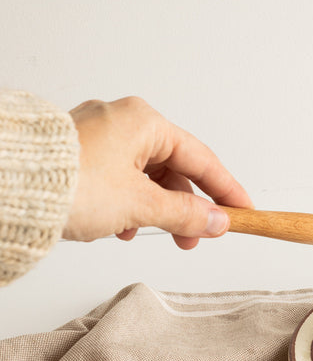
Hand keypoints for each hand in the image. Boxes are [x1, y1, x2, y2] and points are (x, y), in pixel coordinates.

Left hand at [63, 96, 251, 249]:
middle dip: (185, 208)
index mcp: (145, 122)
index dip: (225, 188)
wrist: (9, 186)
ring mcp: (99, 138)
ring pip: (145, 178)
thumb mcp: (141, 204)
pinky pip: (118, 180)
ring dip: (154, 210)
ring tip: (148, 235)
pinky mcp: (79, 156)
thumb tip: (216, 222)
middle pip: (173, 169)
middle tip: (196, 238)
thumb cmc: (71, 183)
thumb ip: (186, 214)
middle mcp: (123, 123)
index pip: (200, 158)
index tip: (242, 209)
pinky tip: (117, 227)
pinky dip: (127, 205)